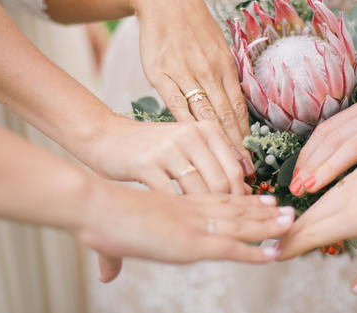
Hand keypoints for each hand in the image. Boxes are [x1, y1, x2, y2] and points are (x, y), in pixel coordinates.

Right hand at [79, 181, 295, 281]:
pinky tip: (273, 253)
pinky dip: (255, 252)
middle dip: (262, 212)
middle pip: (234, 209)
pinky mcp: (193, 243)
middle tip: (287, 211)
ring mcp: (195, 226)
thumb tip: (105, 277)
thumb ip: (116, 256)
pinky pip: (232, 248)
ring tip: (291, 224)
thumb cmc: (99, 216)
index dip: (241, 202)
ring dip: (268, 227)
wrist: (97, 206)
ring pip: (240, 225)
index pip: (216, 200)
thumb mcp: (112, 233)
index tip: (260, 201)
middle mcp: (191, 212)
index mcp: (177, 205)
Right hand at [88, 114, 254, 280]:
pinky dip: (175, 211)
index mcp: (205, 130)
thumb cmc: (153, 147)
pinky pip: (171, 195)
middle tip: (219, 227)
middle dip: (224, 209)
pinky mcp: (145, 163)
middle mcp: (189, 135)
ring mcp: (167, 149)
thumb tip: (248, 188)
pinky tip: (174, 219)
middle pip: (221, 182)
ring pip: (199, 190)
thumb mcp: (188, 143)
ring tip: (198, 226)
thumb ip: (217, 161)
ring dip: (201, 214)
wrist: (108, 137)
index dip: (241, 197)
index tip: (238, 215)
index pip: (234, 169)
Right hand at [134, 0, 251, 161]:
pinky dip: (185, 125)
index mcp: (224, 64)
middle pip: (224, 114)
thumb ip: (225, 75)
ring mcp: (183, 70)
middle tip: (242, 172)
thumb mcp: (217, 45)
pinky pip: (175, 104)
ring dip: (215, 140)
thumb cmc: (192, 25)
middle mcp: (207, 69)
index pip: (238, 107)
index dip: (245, 135)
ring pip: (203, 112)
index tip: (251, 158)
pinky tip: (192, 142)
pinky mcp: (159, 72)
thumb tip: (235, 106)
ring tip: (223, 164)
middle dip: (234, 145)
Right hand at [278, 132, 356, 292]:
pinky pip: (336, 184)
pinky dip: (322, 198)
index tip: (276, 254)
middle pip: (311, 215)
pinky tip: (324, 204)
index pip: (313, 234)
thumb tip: (356, 287)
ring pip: (322, 198)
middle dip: (291, 231)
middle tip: (276, 244)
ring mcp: (356, 177)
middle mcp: (350, 194)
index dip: (292, 245)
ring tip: (294, 228)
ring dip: (305, 214)